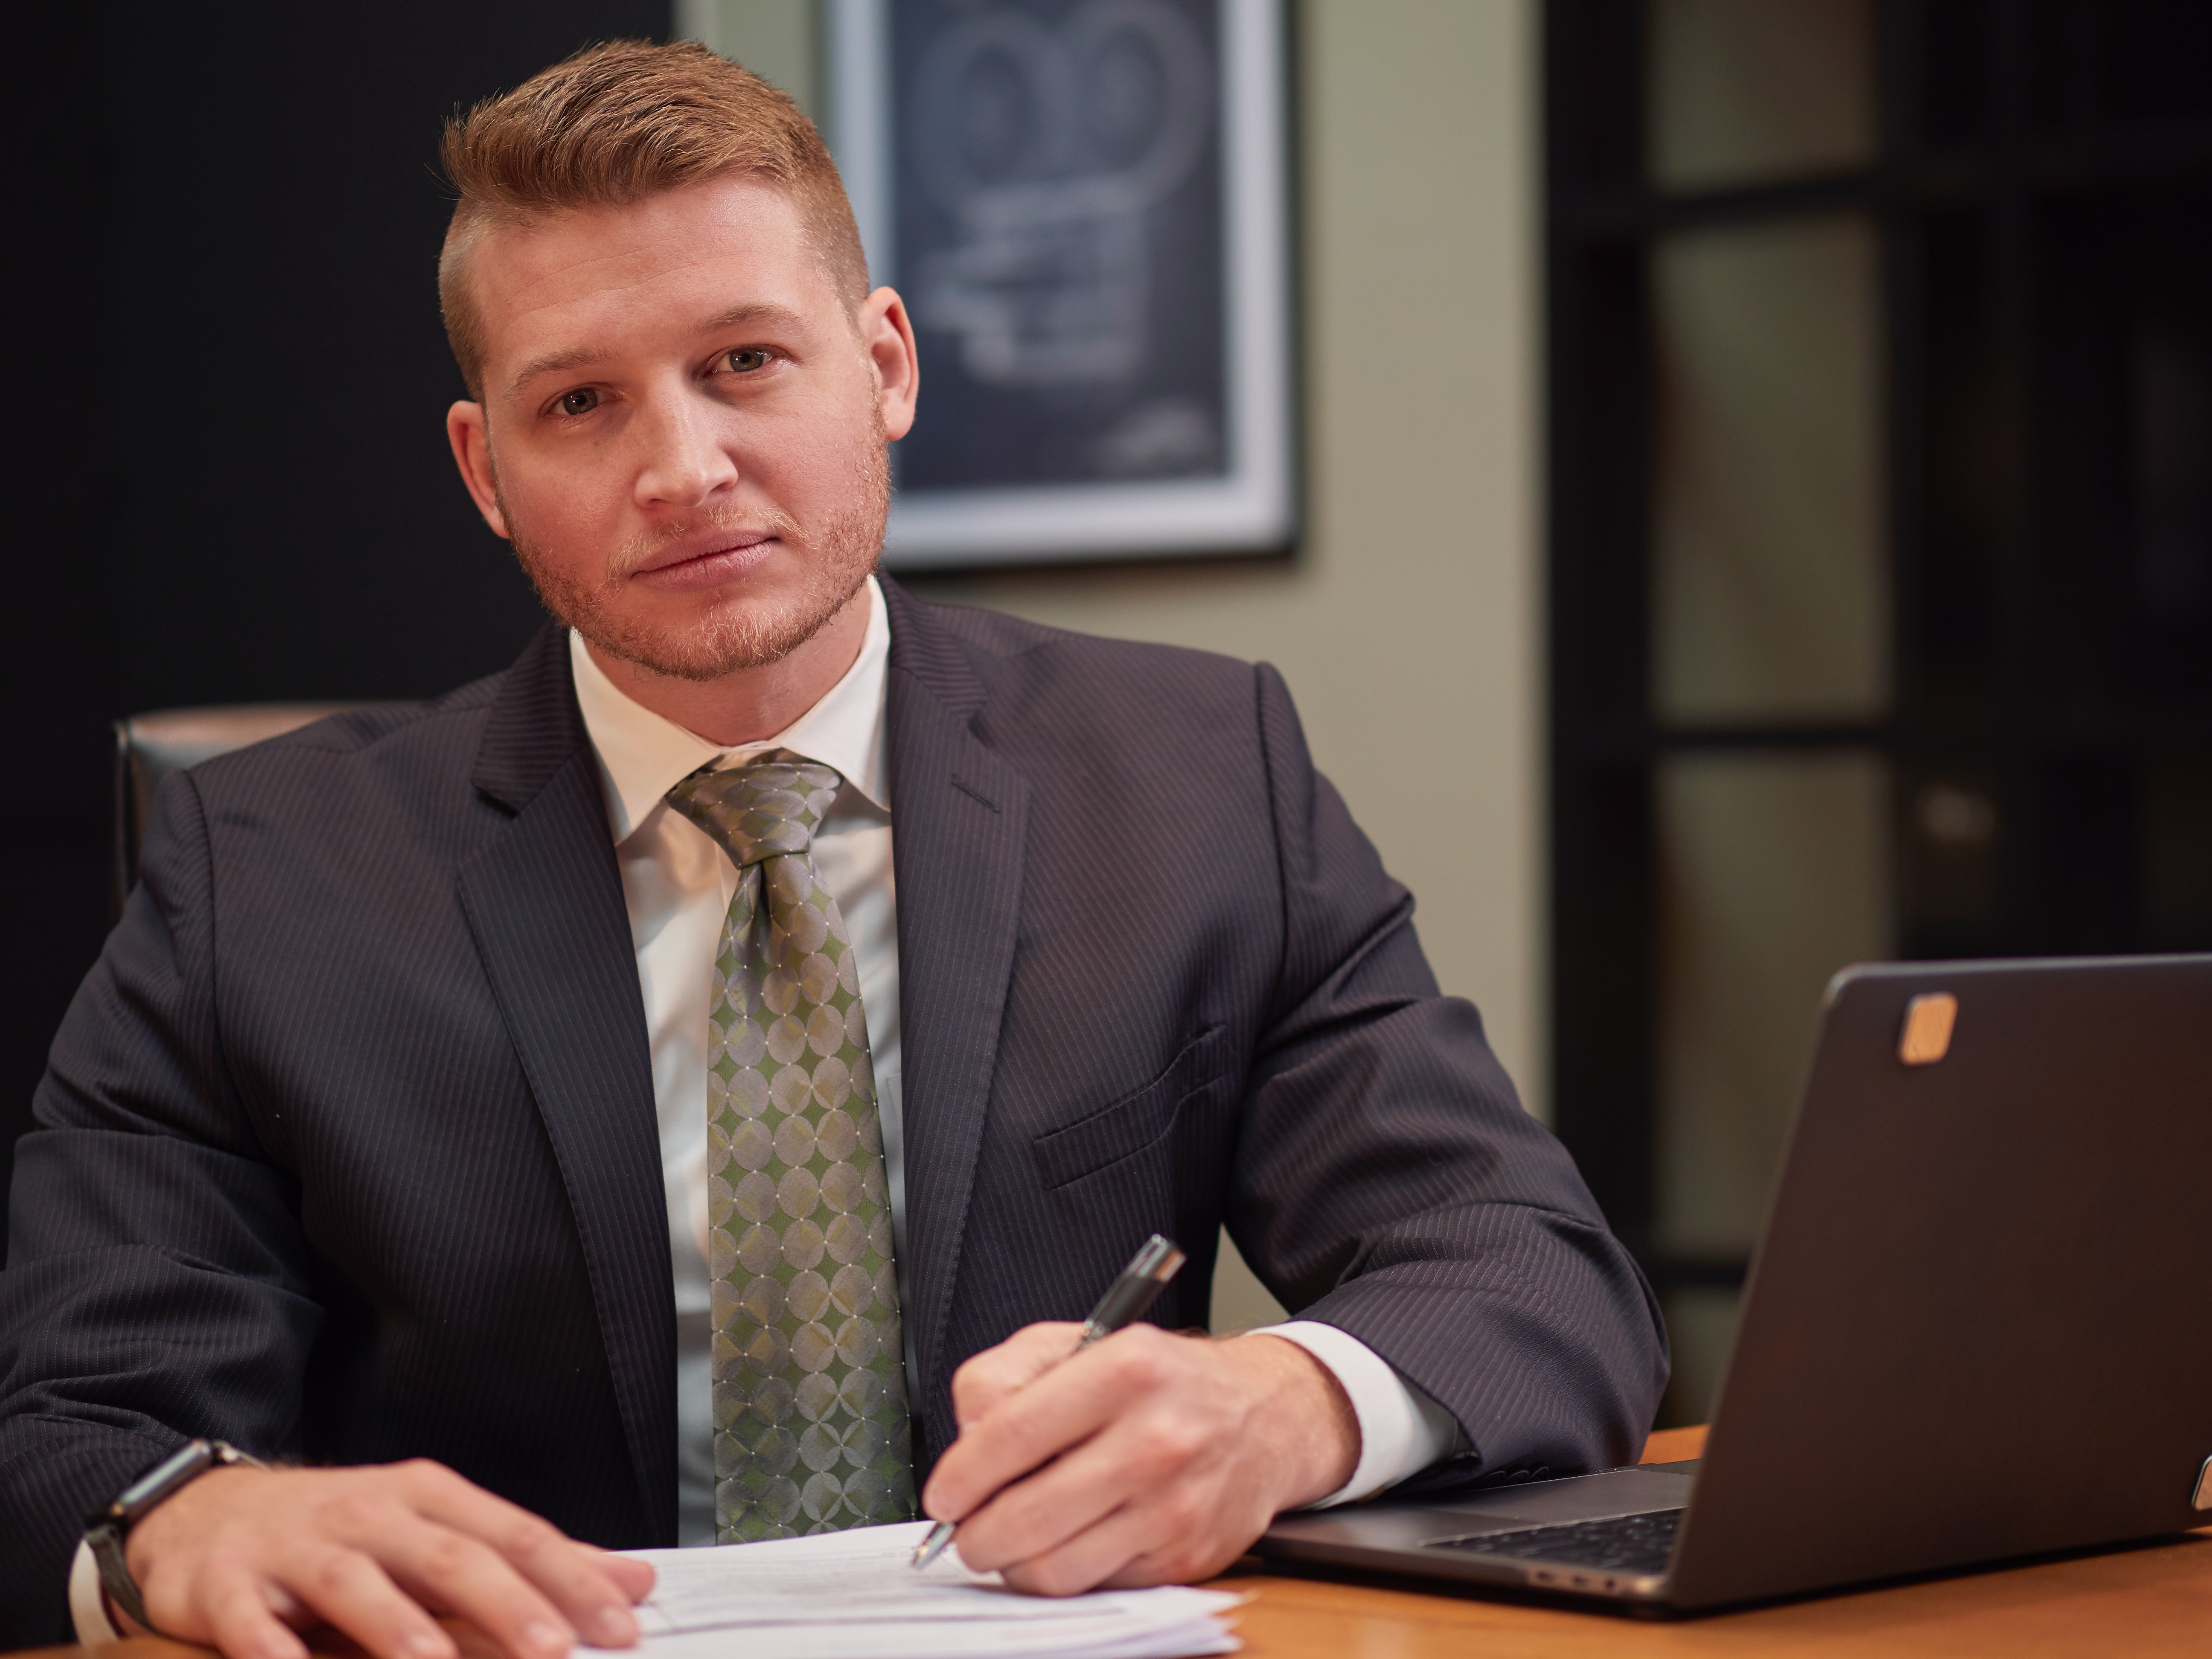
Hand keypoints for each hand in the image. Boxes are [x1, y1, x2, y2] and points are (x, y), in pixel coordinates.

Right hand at [121, 1459, 655, 1658]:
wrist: (201, 1511)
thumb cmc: (338, 1528)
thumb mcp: (434, 1527)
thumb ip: (529, 1558)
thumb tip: (631, 1580)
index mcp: (425, 1496)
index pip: (513, 1535)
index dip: (571, 1578)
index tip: (621, 1623)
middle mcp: (368, 1512)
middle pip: (447, 1555)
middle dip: (505, 1602)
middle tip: (554, 1648)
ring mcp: (295, 1547)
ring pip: (355, 1582)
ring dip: (399, 1626)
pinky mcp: (226, 1584)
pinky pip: (252, 1622)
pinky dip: (274, 1649)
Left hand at [920, 1324, 1358, 1594]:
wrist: (1267, 1416)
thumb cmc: (1160, 1380)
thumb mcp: (1076, 1342)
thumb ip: (1002, 1375)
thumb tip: (966, 1440)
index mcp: (1125, 1369)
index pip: (1011, 1433)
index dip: (961, 1475)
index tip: (943, 1495)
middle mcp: (1156, 1439)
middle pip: (1025, 1516)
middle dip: (976, 1535)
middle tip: (968, 1529)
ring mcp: (1176, 1506)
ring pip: (1054, 1568)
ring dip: (1014, 1563)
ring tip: (1013, 1538)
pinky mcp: (1188, 1558)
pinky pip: (1096, 1587)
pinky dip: (1068, 1573)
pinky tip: (1070, 1540)